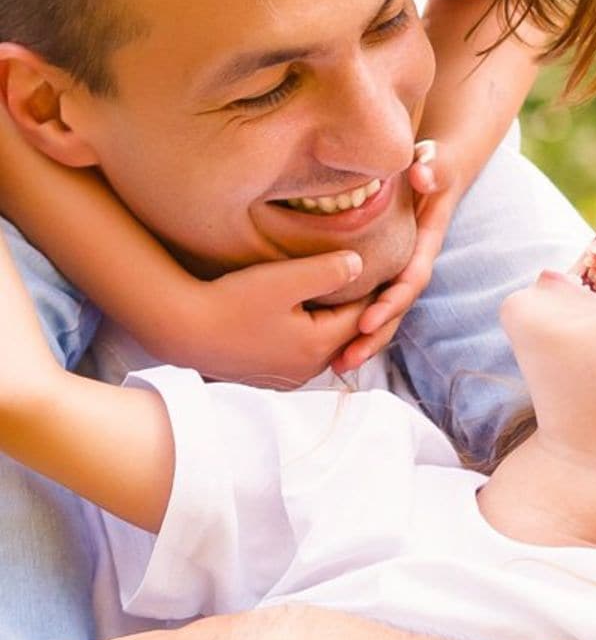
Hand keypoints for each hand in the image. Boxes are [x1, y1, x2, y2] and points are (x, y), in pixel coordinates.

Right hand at [165, 251, 368, 386]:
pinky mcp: (269, 375)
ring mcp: (288, 376)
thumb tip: (360, 265)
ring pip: (326, 340)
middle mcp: (308, 370)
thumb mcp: (286, 279)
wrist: (180, 330)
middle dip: (355, 304)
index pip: (364, 315)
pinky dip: (310, 328)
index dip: (370, 288)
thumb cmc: (232, 301)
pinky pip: (303, 349)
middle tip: (354, 272)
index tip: (370, 263)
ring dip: (331, 316)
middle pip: (348, 331)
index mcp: (319, 346)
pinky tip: (300, 308)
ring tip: (328, 286)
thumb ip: (330, 271)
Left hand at [332, 140, 460, 373]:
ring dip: (364, 341)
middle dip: (375, 336)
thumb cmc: (434, 164)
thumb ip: (434, 166)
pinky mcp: (384, 268)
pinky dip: (354, 325)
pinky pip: (371, 301)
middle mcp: (413, 262)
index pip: (411, 279)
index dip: (391, 302)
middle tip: (346, 358)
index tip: (366, 322)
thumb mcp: (437, 161)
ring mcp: (399, 268)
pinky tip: (330, 344)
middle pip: (397, 307)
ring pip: (385, 311)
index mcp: (426, 243)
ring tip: (336, 366)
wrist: (438, 169)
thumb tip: (422, 175)